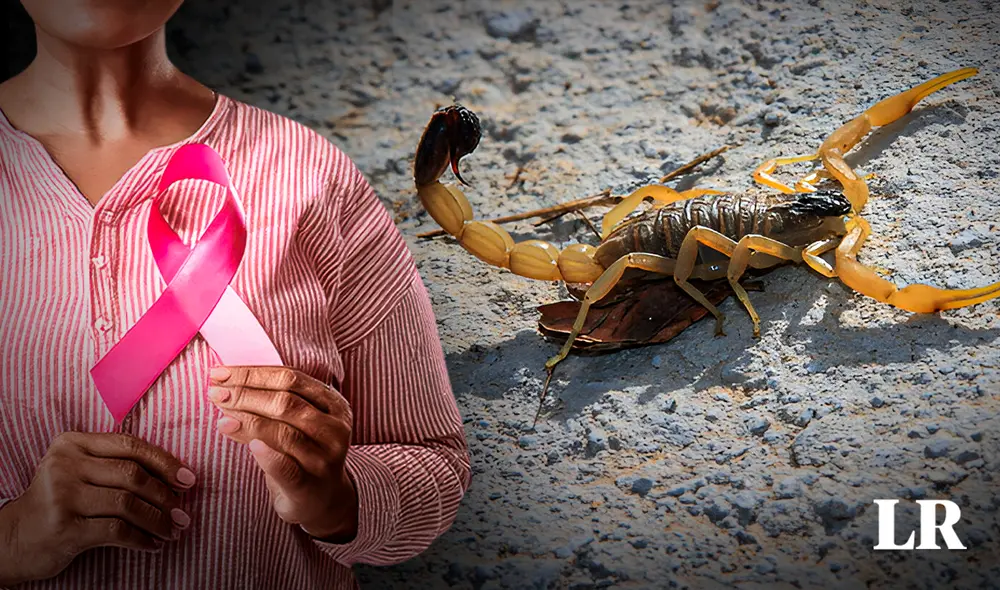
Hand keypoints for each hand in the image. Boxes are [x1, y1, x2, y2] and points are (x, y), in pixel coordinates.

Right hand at [0, 433, 194, 585]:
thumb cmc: (60, 502)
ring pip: (128, 504)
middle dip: (165, 496)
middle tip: (183, 514)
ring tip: (171, 531)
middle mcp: (65, 465)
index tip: (189, 479)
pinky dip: (141, 539)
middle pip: (133, 475)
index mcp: (72, 443)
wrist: (14, 539)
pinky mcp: (64, 528)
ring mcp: (62, 496)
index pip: (131, 446)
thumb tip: (178, 477)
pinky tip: (153, 545)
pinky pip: (117, 531)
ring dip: (158, 520)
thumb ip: (118, 466)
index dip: (165, 462)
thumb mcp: (80, 473)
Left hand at [207, 366, 357, 541]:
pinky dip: (264, 454)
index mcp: (334, 405)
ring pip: (283, 432)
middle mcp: (335, 429)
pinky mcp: (310, 485)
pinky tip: (245, 443)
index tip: (220, 373)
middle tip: (215, 393)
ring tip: (221, 416)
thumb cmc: (304, 453)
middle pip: (286, 402)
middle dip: (245, 394)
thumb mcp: (301, 422)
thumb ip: (277, 402)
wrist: (324, 499)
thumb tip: (228, 384)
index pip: (291, 378)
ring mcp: (325, 458)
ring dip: (247, 420)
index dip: (253, 374)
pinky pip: (285, 468)